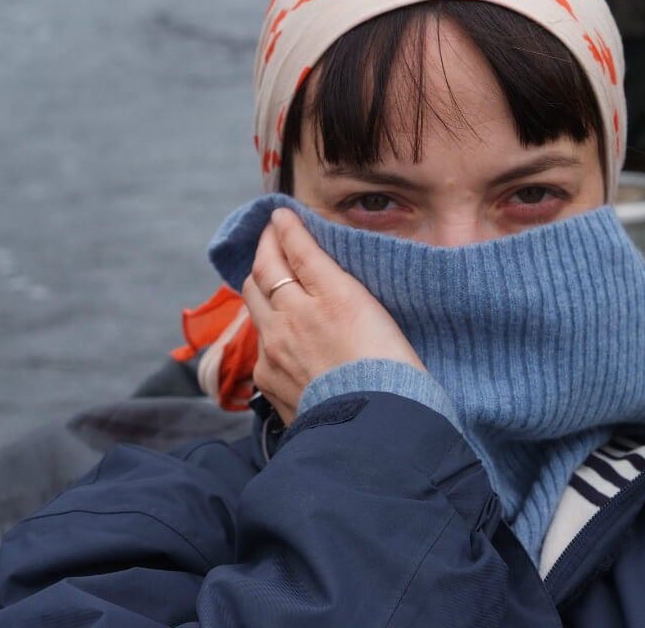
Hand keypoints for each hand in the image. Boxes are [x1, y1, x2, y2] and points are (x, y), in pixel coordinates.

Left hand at [241, 207, 423, 423]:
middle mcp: (291, 320)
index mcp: (327, 297)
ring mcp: (274, 352)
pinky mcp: (270, 380)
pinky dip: (267, 327)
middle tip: (272, 236)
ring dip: (259, 283)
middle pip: (262, 272)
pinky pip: (260, 344)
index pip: (294, 249)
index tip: (282, 215)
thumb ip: (330, 274)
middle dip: (265, 249)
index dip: (286, 228)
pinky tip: (279, 329)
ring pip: (254, 305)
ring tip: (270, 274)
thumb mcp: (370, 309)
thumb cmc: (390, 369)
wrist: (375, 429)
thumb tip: (301, 242)